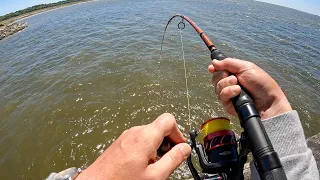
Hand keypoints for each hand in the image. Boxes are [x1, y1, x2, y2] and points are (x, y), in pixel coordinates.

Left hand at [76, 113, 190, 179]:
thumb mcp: (154, 175)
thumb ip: (173, 160)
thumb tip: (185, 149)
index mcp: (145, 136)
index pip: (169, 120)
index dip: (178, 134)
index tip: (179, 148)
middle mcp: (135, 131)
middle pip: (160, 127)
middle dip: (168, 143)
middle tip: (166, 161)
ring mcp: (127, 135)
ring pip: (150, 133)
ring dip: (157, 147)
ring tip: (152, 166)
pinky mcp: (121, 141)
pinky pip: (140, 138)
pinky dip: (147, 148)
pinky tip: (142, 164)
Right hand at [208, 58, 291, 119]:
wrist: (268, 101)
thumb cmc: (261, 83)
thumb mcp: (246, 67)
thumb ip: (229, 63)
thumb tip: (214, 62)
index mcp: (234, 73)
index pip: (219, 71)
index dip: (214, 69)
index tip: (212, 68)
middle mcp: (229, 84)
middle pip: (215, 78)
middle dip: (221, 76)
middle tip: (232, 77)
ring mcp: (228, 95)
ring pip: (217, 88)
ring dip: (226, 84)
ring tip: (237, 85)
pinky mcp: (228, 105)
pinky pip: (221, 97)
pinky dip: (228, 92)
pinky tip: (237, 91)